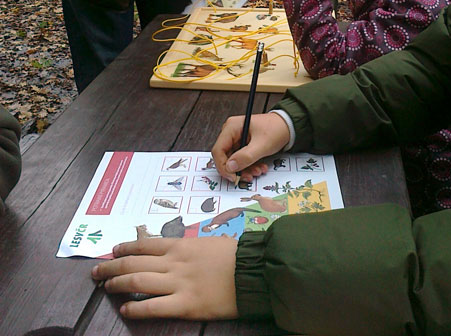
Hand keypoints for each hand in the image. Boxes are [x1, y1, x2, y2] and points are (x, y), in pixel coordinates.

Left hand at [92, 236, 238, 319]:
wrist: (253, 270)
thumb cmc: (234, 254)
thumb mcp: (207, 243)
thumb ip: (186, 249)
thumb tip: (171, 253)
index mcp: (180, 245)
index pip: (144, 244)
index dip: (125, 248)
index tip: (113, 251)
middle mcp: (174, 262)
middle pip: (133, 262)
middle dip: (111, 266)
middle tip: (96, 270)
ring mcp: (178, 284)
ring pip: (138, 281)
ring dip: (117, 283)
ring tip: (105, 286)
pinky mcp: (186, 305)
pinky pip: (154, 307)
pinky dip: (136, 308)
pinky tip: (125, 308)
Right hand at [212, 113, 289, 181]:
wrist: (287, 126)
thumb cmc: (276, 129)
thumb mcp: (262, 145)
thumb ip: (245, 157)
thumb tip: (230, 167)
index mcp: (231, 127)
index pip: (218, 150)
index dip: (223, 166)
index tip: (233, 177)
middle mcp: (231, 132)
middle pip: (225, 157)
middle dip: (237, 169)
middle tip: (248, 176)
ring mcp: (237, 139)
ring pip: (234, 160)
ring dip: (245, 169)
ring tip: (258, 170)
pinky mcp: (243, 144)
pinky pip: (241, 159)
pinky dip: (249, 166)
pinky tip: (259, 167)